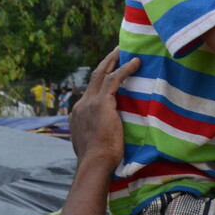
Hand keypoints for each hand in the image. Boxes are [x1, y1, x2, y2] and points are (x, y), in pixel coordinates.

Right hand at [68, 48, 139, 164]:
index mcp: (78, 114)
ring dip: (113, 60)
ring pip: (101, 74)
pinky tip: (136, 63)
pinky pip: (114, 79)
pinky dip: (125, 69)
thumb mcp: (93, 144)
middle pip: (93, 77)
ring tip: (124, 51)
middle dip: (105, 63)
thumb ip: (96, 134)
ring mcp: (89, 103)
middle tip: (116, 52)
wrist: (95, 163)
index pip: (90, 92)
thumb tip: (105, 135)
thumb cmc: (99, 160)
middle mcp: (81, 105)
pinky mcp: (101, 103)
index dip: (100, 81)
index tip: (109, 74)